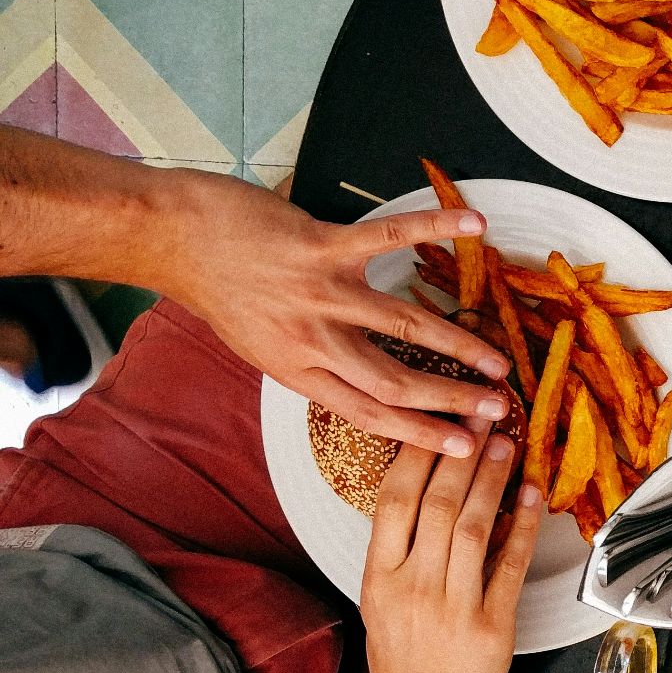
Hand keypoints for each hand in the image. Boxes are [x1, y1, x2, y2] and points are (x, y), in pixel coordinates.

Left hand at [162, 169, 511, 456]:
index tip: (463, 447)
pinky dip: (434, 227)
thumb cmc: (219, 290)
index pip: (369, 413)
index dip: (421, 433)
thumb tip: (360, 378)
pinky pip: (388, 237)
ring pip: (403, 325)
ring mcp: (319, 292)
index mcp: (298, 371)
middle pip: (395, 381)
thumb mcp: (260, 345)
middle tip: (498, 408)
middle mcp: (312, 339)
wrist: (173, 238)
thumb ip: (311, 361)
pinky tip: (474, 225)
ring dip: (458, 344)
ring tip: (498, 359)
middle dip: (452, 399)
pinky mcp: (321, 246)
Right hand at [360, 428, 543, 672]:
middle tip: (482, 415)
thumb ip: (400, 544)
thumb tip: (430, 480)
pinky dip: (524, 527)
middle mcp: (413, 588)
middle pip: (439, 506)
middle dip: (462, 454)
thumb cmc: (402, 652)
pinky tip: (533, 496)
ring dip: (493, 481)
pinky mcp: (492, 627)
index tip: (439, 419)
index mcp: (379, 577)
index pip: (394, 501)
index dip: (418, 454)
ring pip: (475, 529)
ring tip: (506, 445)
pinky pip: (511, 566)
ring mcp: (453, 608)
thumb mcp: (381, 596)